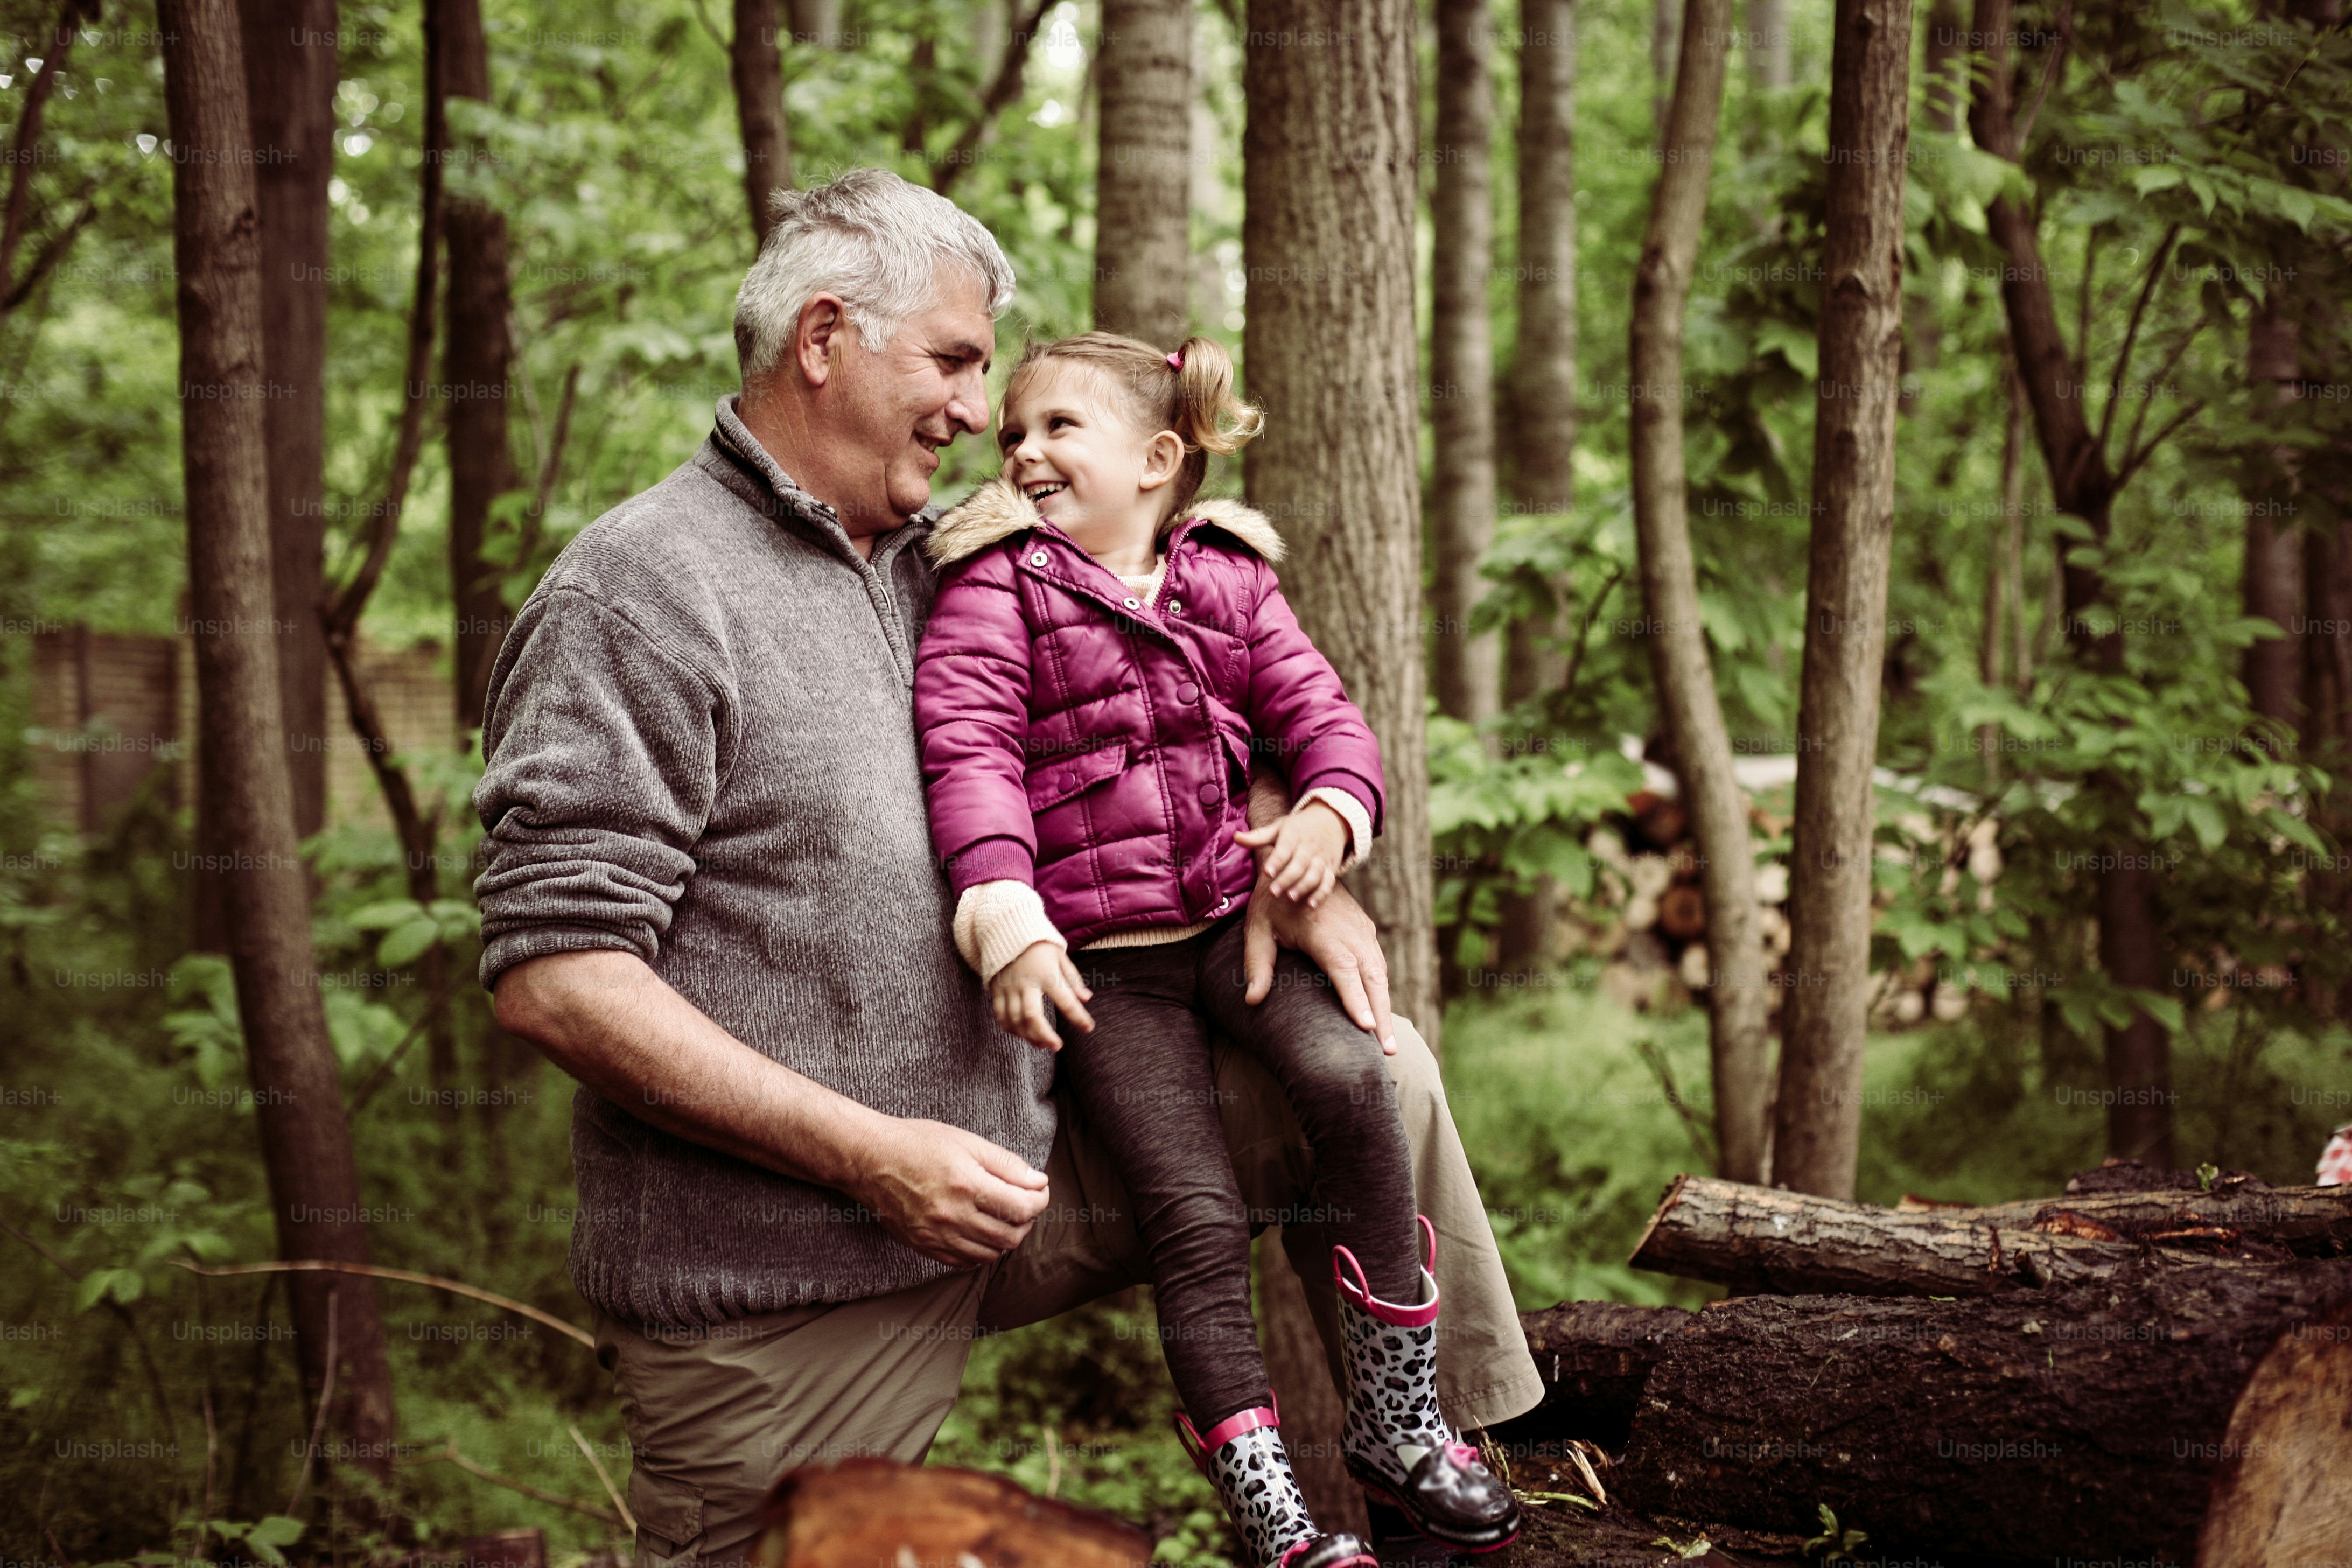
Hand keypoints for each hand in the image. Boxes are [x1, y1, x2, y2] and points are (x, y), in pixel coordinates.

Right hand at [848, 1116, 1051, 1266]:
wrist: (869, 1160)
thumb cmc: (918, 1143)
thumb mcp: (967, 1141)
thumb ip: (1006, 1164)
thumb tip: (1038, 1182)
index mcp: (966, 1184)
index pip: (1022, 1207)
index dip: (1040, 1199)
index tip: (1039, 1189)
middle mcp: (953, 1215)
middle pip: (1011, 1235)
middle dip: (1027, 1220)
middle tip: (1025, 1203)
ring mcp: (937, 1236)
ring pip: (990, 1253)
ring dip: (1007, 1237)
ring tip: (1005, 1217)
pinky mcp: (924, 1246)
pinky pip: (965, 1262)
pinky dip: (982, 1251)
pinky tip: (982, 1231)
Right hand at [989, 940, 1093, 1049]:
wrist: (1005, 928)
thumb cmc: (1038, 942)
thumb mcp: (1060, 955)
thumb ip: (1072, 979)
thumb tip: (1086, 999)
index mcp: (1046, 973)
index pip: (1066, 1000)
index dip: (1079, 1017)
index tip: (1088, 1028)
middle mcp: (1026, 982)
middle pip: (1032, 1016)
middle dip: (1045, 1035)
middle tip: (1057, 1046)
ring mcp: (1008, 987)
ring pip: (1014, 1020)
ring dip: (1028, 1036)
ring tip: (1041, 1044)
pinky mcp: (996, 989)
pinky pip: (1000, 1015)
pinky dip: (1010, 1028)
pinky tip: (1021, 1034)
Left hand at [1234, 799, 1347, 907]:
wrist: (1331, 821)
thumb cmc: (1299, 827)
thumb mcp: (1279, 827)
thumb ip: (1258, 837)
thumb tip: (1235, 838)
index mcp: (1294, 834)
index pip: (1285, 848)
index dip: (1277, 860)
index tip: (1267, 872)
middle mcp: (1309, 847)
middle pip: (1300, 863)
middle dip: (1287, 878)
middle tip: (1273, 892)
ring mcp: (1321, 858)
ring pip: (1315, 874)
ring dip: (1304, 886)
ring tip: (1290, 898)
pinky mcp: (1331, 869)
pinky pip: (1328, 882)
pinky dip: (1321, 894)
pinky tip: (1311, 905)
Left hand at [1242, 874, 1396, 1053]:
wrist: (1298, 861)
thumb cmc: (1273, 901)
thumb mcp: (1257, 928)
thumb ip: (1256, 964)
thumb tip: (1252, 1001)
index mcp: (1322, 932)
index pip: (1344, 970)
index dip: (1356, 999)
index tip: (1367, 1027)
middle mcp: (1349, 932)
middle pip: (1372, 978)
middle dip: (1381, 1016)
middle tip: (1387, 1052)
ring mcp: (1362, 930)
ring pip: (1380, 973)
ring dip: (1385, 1007)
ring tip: (1387, 1044)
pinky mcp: (1367, 930)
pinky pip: (1378, 964)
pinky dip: (1382, 990)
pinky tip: (1381, 1014)